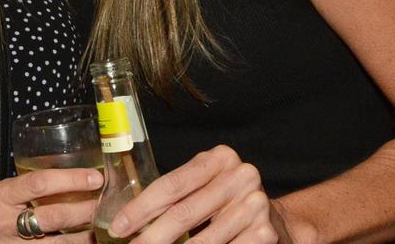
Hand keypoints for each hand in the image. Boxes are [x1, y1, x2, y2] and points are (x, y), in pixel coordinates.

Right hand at [0, 168, 102, 242]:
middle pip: (54, 216)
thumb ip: (22, 191)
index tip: (94, 177)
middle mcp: (5, 222)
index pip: (39, 183)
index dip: (70, 179)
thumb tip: (62, 181)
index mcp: (0, 196)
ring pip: (59, 243)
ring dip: (84, 236)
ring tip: (101, 228)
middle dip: (86, 210)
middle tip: (106, 203)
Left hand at [108, 145, 276, 243]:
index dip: (141, 208)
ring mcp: (256, 205)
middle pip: (183, 212)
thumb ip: (176, 194)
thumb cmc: (226, 201)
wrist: (276, 220)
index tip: (119, 226)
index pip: (170, 185)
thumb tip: (128, 218)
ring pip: (203, 239)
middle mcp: (241, 176)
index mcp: (219, 158)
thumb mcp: (203, 186)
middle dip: (152, 235)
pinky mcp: (266, 233)